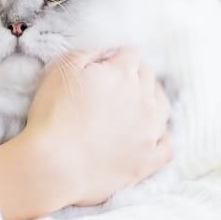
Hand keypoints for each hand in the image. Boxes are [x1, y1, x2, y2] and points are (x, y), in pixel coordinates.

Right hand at [19, 47, 171, 207]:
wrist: (54, 166)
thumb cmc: (53, 115)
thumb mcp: (60, 69)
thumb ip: (87, 53)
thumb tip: (106, 54)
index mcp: (123, 74)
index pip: (131, 54)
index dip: (116, 56)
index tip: (103, 66)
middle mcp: (144, 99)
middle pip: (148, 76)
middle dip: (134, 75)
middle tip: (114, 86)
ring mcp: (150, 132)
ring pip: (163, 106)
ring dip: (151, 100)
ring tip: (136, 106)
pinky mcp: (148, 161)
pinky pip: (167, 145)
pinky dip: (161, 137)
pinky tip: (150, 136)